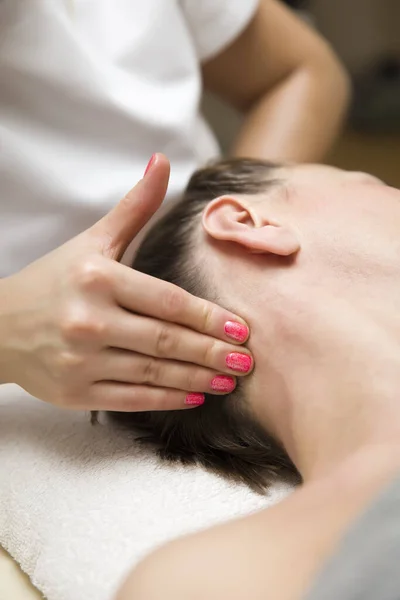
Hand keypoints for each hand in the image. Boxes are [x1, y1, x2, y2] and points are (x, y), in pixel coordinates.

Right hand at [0, 154, 252, 411]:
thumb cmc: (53, 281)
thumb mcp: (92, 241)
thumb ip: (133, 208)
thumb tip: (162, 161)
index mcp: (99, 279)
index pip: (168, 301)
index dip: (208, 317)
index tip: (240, 329)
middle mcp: (89, 320)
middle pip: (166, 340)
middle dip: (211, 352)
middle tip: (247, 361)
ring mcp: (81, 360)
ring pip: (153, 372)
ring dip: (197, 379)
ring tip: (228, 380)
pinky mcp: (75, 392)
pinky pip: (131, 398)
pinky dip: (165, 399)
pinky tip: (193, 396)